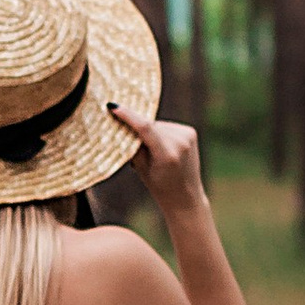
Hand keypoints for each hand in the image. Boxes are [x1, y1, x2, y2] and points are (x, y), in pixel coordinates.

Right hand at [108, 100, 205, 219]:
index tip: (113, 107)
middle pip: (150, 126)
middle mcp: (180, 143)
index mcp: (168, 155)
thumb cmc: (160, 186)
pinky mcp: (190, 132)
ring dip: (150, 132)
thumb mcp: (141, 169)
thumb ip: (133, 147)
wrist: (185, 197)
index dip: (129, 116)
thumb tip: (123, 125)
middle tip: (131, 145)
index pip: (146, 128)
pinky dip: (160, 133)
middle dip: (137, 130)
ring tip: (151, 152)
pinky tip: (162, 148)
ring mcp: (188, 136)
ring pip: (158, 125)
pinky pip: (167, 127)